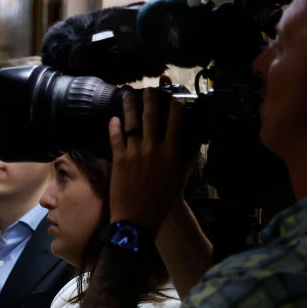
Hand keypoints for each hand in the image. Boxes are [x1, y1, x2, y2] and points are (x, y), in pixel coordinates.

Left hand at [108, 88, 189, 231]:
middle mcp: (154, 148)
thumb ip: (185, 157)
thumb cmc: (161, 201)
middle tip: (149, 88)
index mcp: (172, 152)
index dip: (175, 103)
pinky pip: (115, 137)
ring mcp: (135, 152)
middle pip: (152, 116)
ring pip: (132, 122)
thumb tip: (192, 140)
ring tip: (127, 94)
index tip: (174, 93)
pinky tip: (114, 118)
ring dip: (130, 106)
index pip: (176, 120)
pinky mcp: (119, 159)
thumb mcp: (179, 178)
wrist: (138, 219)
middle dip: (151, 98)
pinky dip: (114, 126)